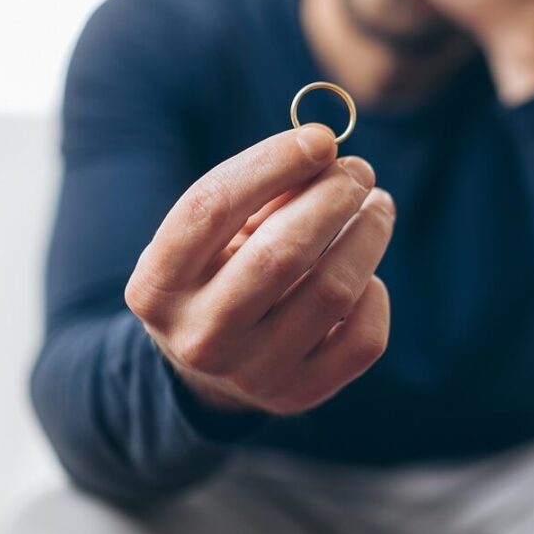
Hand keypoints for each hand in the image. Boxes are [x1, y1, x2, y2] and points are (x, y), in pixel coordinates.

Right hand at [125, 125, 394, 414]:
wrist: (213, 366)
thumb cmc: (220, 273)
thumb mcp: (216, 235)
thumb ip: (261, 191)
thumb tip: (326, 150)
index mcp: (156, 286)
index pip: (210, 208)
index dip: (272, 163)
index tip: (321, 138)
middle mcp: (198, 337)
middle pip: (282, 254)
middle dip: (332, 198)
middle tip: (360, 172)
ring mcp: (252, 374)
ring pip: (333, 291)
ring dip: (368, 234)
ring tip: (377, 207)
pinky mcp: (301, 395)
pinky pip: (363, 338)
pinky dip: (375, 293)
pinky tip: (366, 273)